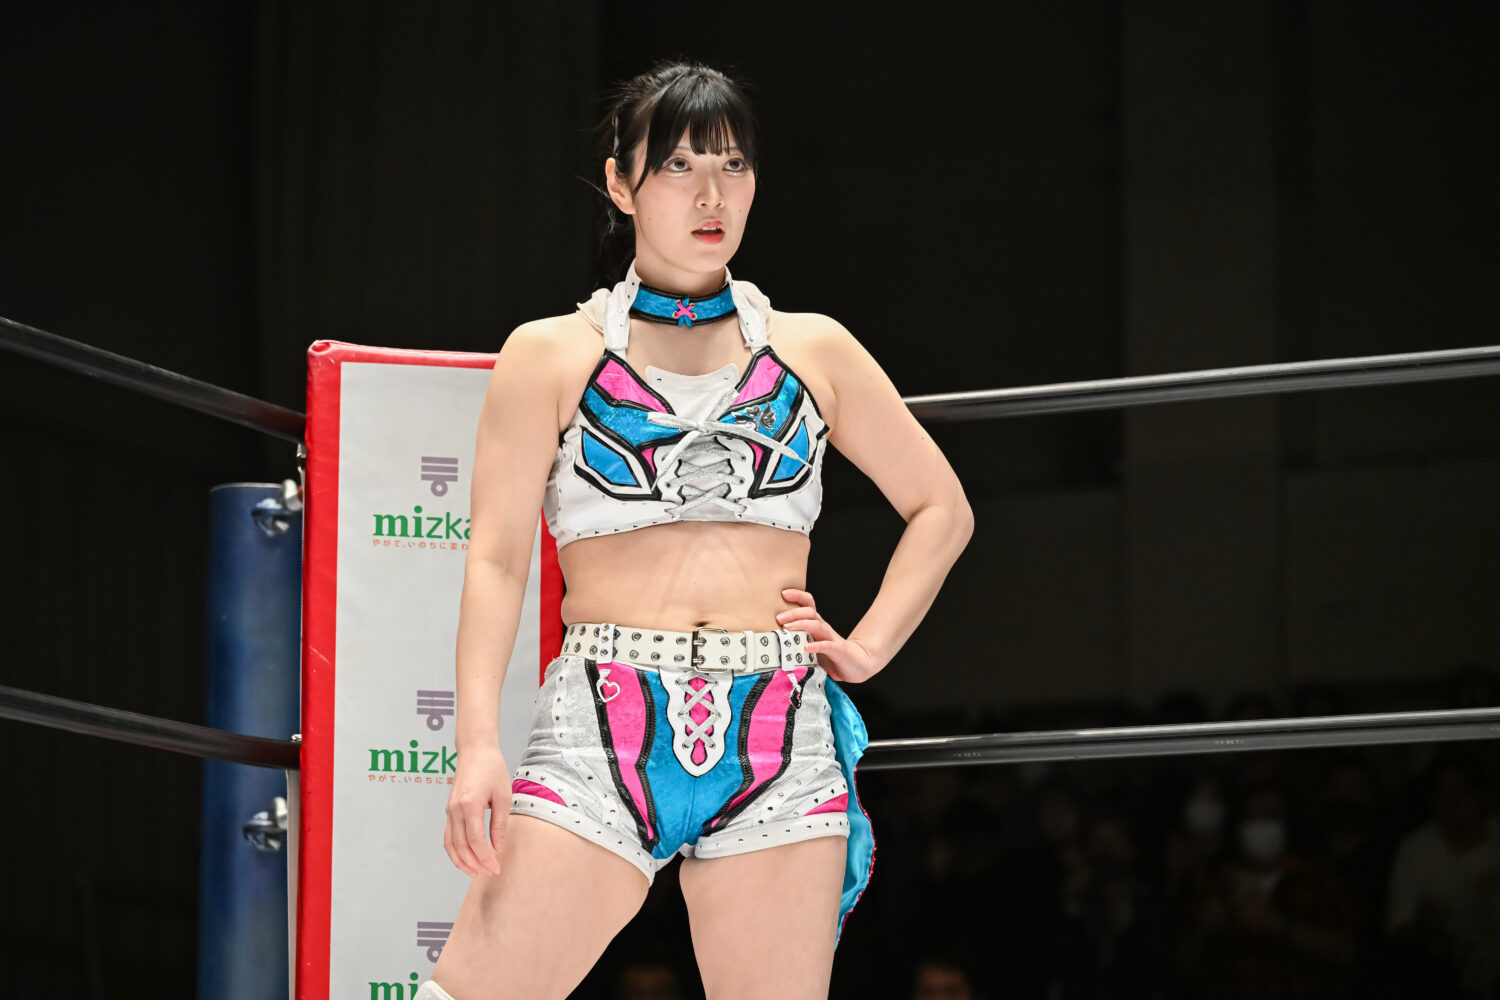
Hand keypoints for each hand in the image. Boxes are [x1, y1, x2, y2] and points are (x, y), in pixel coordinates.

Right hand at [443, 743, 509, 877]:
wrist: (475, 750)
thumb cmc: (492, 768)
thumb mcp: (503, 795)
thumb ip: (500, 824)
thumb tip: (498, 848)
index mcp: (469, 805)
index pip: (476, 841)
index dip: (486, 858)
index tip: (496, 868)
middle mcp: (455, 810)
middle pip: (461, 846)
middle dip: (475, 864)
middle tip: (490, 873)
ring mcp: (449, 810)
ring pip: (451, 844)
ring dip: (462, 861)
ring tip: (476, 872)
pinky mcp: (449, 810)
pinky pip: (448, 836)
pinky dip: (454, 851)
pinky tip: (465, 858)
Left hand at [776, 588, 881, 683]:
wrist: (858, 664)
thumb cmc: (832, 656)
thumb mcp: (811, 647)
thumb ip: (796, 643)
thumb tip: (773, 644)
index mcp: (817, 626)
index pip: (808, 605)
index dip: (797, 596)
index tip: (783, 593)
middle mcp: (824, 629)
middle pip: (810, 613)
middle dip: (793, 613)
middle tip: (779, 617)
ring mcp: (831, 638)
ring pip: (817, 625)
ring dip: (801, 624)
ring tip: (788, 628)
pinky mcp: (838, 650)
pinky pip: (827, 645)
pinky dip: (816, 645)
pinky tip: (805, 647)